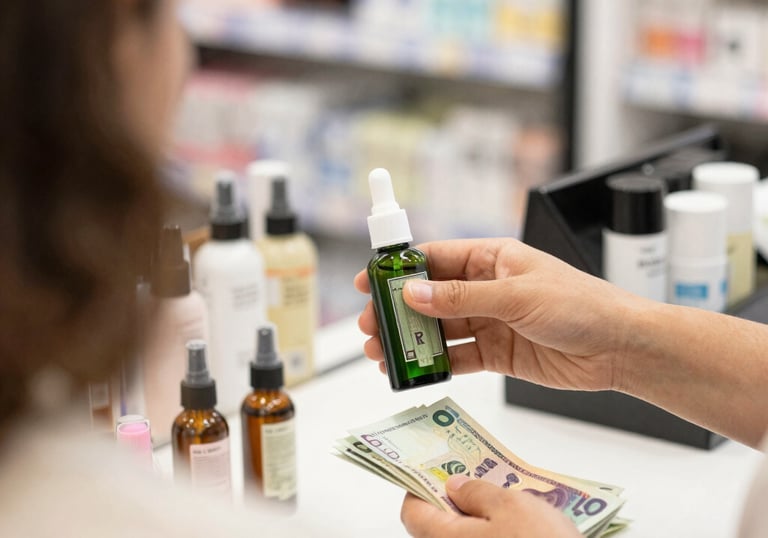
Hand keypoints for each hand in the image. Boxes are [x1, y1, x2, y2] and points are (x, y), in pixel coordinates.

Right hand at [355, 238, 645, 392]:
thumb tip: (414, 293)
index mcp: (493, 258)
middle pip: (431, 297)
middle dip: (398, 311)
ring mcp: (491, 322)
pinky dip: (434, 364)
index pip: (435, 259)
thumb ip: (462, 297)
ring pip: (439, 329)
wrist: (620, 348)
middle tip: (372, 325)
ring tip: (383, 353)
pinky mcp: (497, 353)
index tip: (370, 280)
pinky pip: (456, 357)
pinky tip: (414, 371)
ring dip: (411, 340)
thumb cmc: (582, 305)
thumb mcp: (517, 295)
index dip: (400, 269)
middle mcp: (487, 288)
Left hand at [401, 475, 580, 537]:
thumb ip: (477, 491)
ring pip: (463, 536)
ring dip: (476, 517)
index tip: (434, 468)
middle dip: (453, 498)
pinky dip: (493, 532)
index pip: (412, 511)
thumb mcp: (510, 505)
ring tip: (502, 498)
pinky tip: (517, 524)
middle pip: (437, 525)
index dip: (421, 485)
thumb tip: (455, 485)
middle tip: (472, 476)